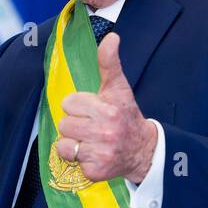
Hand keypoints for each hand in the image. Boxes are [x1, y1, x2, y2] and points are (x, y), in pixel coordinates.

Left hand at [55, 32, 157, 183]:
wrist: (143, 150)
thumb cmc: (125, 116)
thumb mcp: (119, 88)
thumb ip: (110, 63)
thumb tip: (111, 37)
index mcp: (109, 108)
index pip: (69, 103)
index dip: (78, 106)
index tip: (93, 109)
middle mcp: (106, 130)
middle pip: (64, 123)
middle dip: (75, 124)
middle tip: (91, 126)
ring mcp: (102, 152)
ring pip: (64, 143)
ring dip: (73, 142)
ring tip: (89, 140)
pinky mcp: (96, 170)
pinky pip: (70, 160)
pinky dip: (78, 159)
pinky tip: (92, 153)